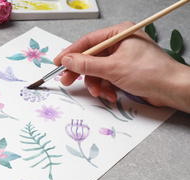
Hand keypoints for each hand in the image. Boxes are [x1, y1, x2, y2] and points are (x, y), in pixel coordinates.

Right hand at [54, 21, 189, 112]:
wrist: (172, 89)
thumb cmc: (150, 72)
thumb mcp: (112, 68)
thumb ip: (86, 64)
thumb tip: (67, 60)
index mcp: (118, 33)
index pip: (88, 41)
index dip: (71, 53)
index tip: (58, 63)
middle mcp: (120, 43)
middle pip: (91, 57)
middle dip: (82, 72)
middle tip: (67, 81)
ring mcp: (122, 58)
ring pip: (97, 71)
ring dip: (96, 84)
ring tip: (100, 93)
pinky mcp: (125, 71)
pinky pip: (107, 78)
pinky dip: (106, 88)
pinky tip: (111, 95)